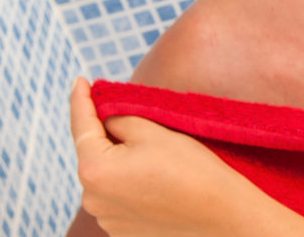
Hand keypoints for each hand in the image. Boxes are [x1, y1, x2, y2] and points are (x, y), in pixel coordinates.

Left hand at [70, 78, 303, 235]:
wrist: (223, 218)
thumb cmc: (193, 171)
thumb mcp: (153, 131)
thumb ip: (119, 118)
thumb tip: (106, 119)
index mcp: (94, 169)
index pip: (81, 126)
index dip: (80, 99)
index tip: (80, 82)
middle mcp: (92, 199)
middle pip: (94, 154)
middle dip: (108, 136)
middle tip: (133, 120)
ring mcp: (106, 219)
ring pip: (106, 178)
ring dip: (120, 164)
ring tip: (155, 160)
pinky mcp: (122, 232)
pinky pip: (118, 200)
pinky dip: (130, 186)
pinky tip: (156, 182)